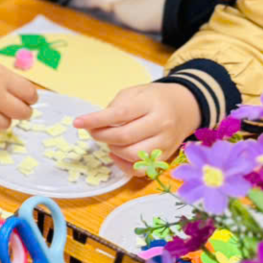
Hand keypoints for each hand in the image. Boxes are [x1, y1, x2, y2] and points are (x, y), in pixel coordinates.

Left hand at [74, 83, 200, 170]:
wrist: (185, 107)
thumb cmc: (153, 99)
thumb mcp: (134, 93)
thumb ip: (116, 107)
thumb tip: (95, 125)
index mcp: (151, 104)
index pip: (120, 114)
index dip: (96, 120)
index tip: (77, 122)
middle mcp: (161, 124)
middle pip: (125, 137)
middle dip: (102, 136)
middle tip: (92, 131)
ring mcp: (165, 143)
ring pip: (133, 155)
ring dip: (113, 149)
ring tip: (109, 140)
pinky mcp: (165, 157)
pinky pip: (141, 170)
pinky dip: (124, 165)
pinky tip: (116, 154)